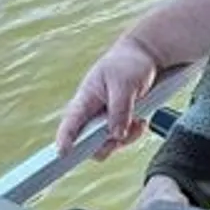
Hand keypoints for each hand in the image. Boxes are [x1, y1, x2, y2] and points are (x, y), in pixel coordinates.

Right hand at [54, 34, 158, 157]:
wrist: (146, 56)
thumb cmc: (129, 63)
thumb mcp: (125, 84)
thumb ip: (120, 110)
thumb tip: (116, 135)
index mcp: (86, 99)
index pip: (70, 122)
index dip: (64, 138)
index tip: (63, 152)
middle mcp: (92, 113)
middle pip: (89, 142)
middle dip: (106, 144)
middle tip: (122, 135)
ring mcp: (105, 119)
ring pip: (107, 143)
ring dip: (125, 138)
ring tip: (138, 122)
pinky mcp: (119, 122)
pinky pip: (122, 138)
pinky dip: (133, 134)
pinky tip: (141, 121)